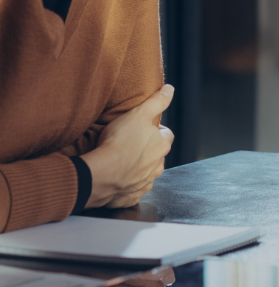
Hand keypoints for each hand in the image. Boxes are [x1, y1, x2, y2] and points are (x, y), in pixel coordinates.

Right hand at [82, 85, 174, 207]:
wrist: (101, 174)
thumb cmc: (119, 142)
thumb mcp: (139, 113)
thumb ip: (157, 101)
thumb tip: (170, 89)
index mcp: (161, 146)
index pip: (166, 135)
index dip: (156, 130)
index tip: (145, 127)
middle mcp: (157, 167)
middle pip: (156, 156)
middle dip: (147, 150)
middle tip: (130, 143)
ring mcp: (144, 184)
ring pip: (146, 174)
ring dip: (137, 168)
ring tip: (121, 160)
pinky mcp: (130, 197)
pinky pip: (131, 191)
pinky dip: (126, 185)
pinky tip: (115, 178)